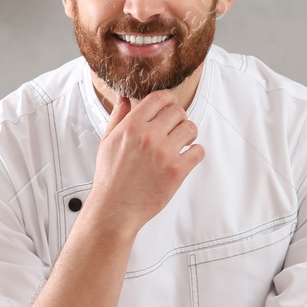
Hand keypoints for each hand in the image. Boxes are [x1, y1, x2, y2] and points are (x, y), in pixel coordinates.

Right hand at [85, 90, 203, 236]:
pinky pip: (198, 151)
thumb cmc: (111, 177)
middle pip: (178, 111)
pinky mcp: (177, 171)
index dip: (168, 99)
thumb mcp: (108, 141)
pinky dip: (194, 153)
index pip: (160, 98)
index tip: (169, 105)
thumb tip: (124, 97)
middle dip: (178, 118)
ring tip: (180, 143)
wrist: (115, 208)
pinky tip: (184, 158)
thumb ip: (119, 116)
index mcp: (132, 126)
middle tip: (173, 129)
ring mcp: (164, 153)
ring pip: (191, 128)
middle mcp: (149, 136)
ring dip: (188, 134)